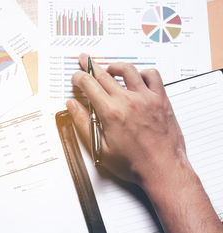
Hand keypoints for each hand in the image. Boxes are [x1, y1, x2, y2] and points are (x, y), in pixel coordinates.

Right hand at [67, 53, 188, 187]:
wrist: (163, 169)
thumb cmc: (134, 164)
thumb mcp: (100, 148)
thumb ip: (83, 123)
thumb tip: (72, 106)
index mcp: (111, 112)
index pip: (89, 85)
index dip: (79, 78)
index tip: (76, 77)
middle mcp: (128, 101)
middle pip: (104, 74)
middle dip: (90, 65)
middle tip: (85, 60)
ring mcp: (146, 98)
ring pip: (128, 70)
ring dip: (114, 66)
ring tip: (108, 68)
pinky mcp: (161, 100)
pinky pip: (153, 76)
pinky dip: (142, 72)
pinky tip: (137, 77)